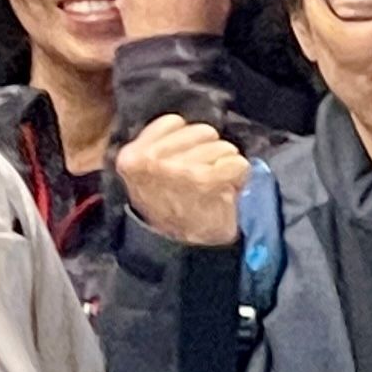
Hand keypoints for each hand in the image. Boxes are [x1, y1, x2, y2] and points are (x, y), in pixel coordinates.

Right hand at [114, 116, 248, 246]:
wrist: (181, 249)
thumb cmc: (169, 210)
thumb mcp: (145, 177)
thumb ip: (158, 147)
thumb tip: (185, 123)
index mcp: (132, 156)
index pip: (174, 122)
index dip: (188, 140)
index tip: (187, 160)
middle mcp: (151, 159)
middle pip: (202, 131)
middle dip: (209, 152)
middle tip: (202, 178)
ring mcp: (178, 168)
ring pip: (223, 146)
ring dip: (225, 166)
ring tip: (212, 187)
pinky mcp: (205, 179)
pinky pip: (237, 163)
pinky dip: (239, 176)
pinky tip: (225, 191)